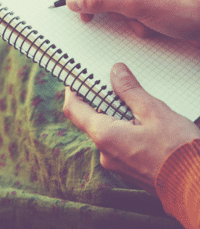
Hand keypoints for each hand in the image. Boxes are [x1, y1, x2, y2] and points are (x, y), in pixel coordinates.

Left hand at [63, 62, 199, 193]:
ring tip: (137, 104)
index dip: (73, 91)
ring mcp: (116, 163)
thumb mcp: (154, 111)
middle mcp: (104, 152)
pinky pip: (119, 144)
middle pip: (91, 119)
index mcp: (104, 135)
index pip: (73, 109)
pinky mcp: (128, 169)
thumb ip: (129, 90)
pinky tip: (144, 124)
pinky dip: (125, 130)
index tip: (77, 78)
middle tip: (114, 84)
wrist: (197, 189)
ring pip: (108, 131)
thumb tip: (115, 71)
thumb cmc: (178, 152)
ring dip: (117, 116)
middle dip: (101, 101)